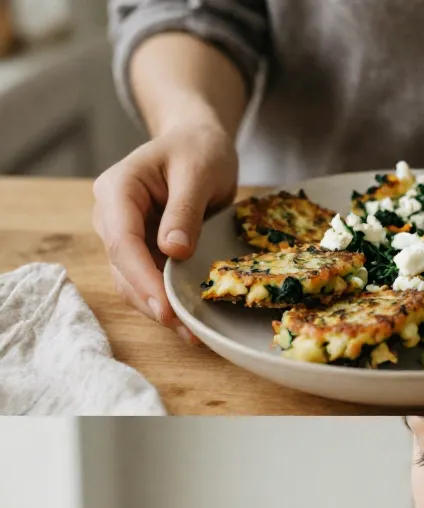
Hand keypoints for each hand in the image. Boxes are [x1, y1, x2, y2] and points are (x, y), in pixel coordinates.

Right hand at [92, 120, 237, 340]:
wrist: (197, 145)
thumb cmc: (198, 150)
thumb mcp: (198, 171)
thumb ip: (184, 210)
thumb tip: (172, 251)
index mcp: (117, 190)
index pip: (122, 242)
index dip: (143, 279)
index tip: (167, 309)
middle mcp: (111, 216)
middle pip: (123, 270)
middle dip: (153, 302)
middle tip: (187, 331)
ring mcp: (123, 237)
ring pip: (131, 284)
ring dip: (159, 310)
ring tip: (192, 332)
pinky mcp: (140, 253)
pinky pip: (147, 283)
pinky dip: (166, 303)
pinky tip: (189, 320)